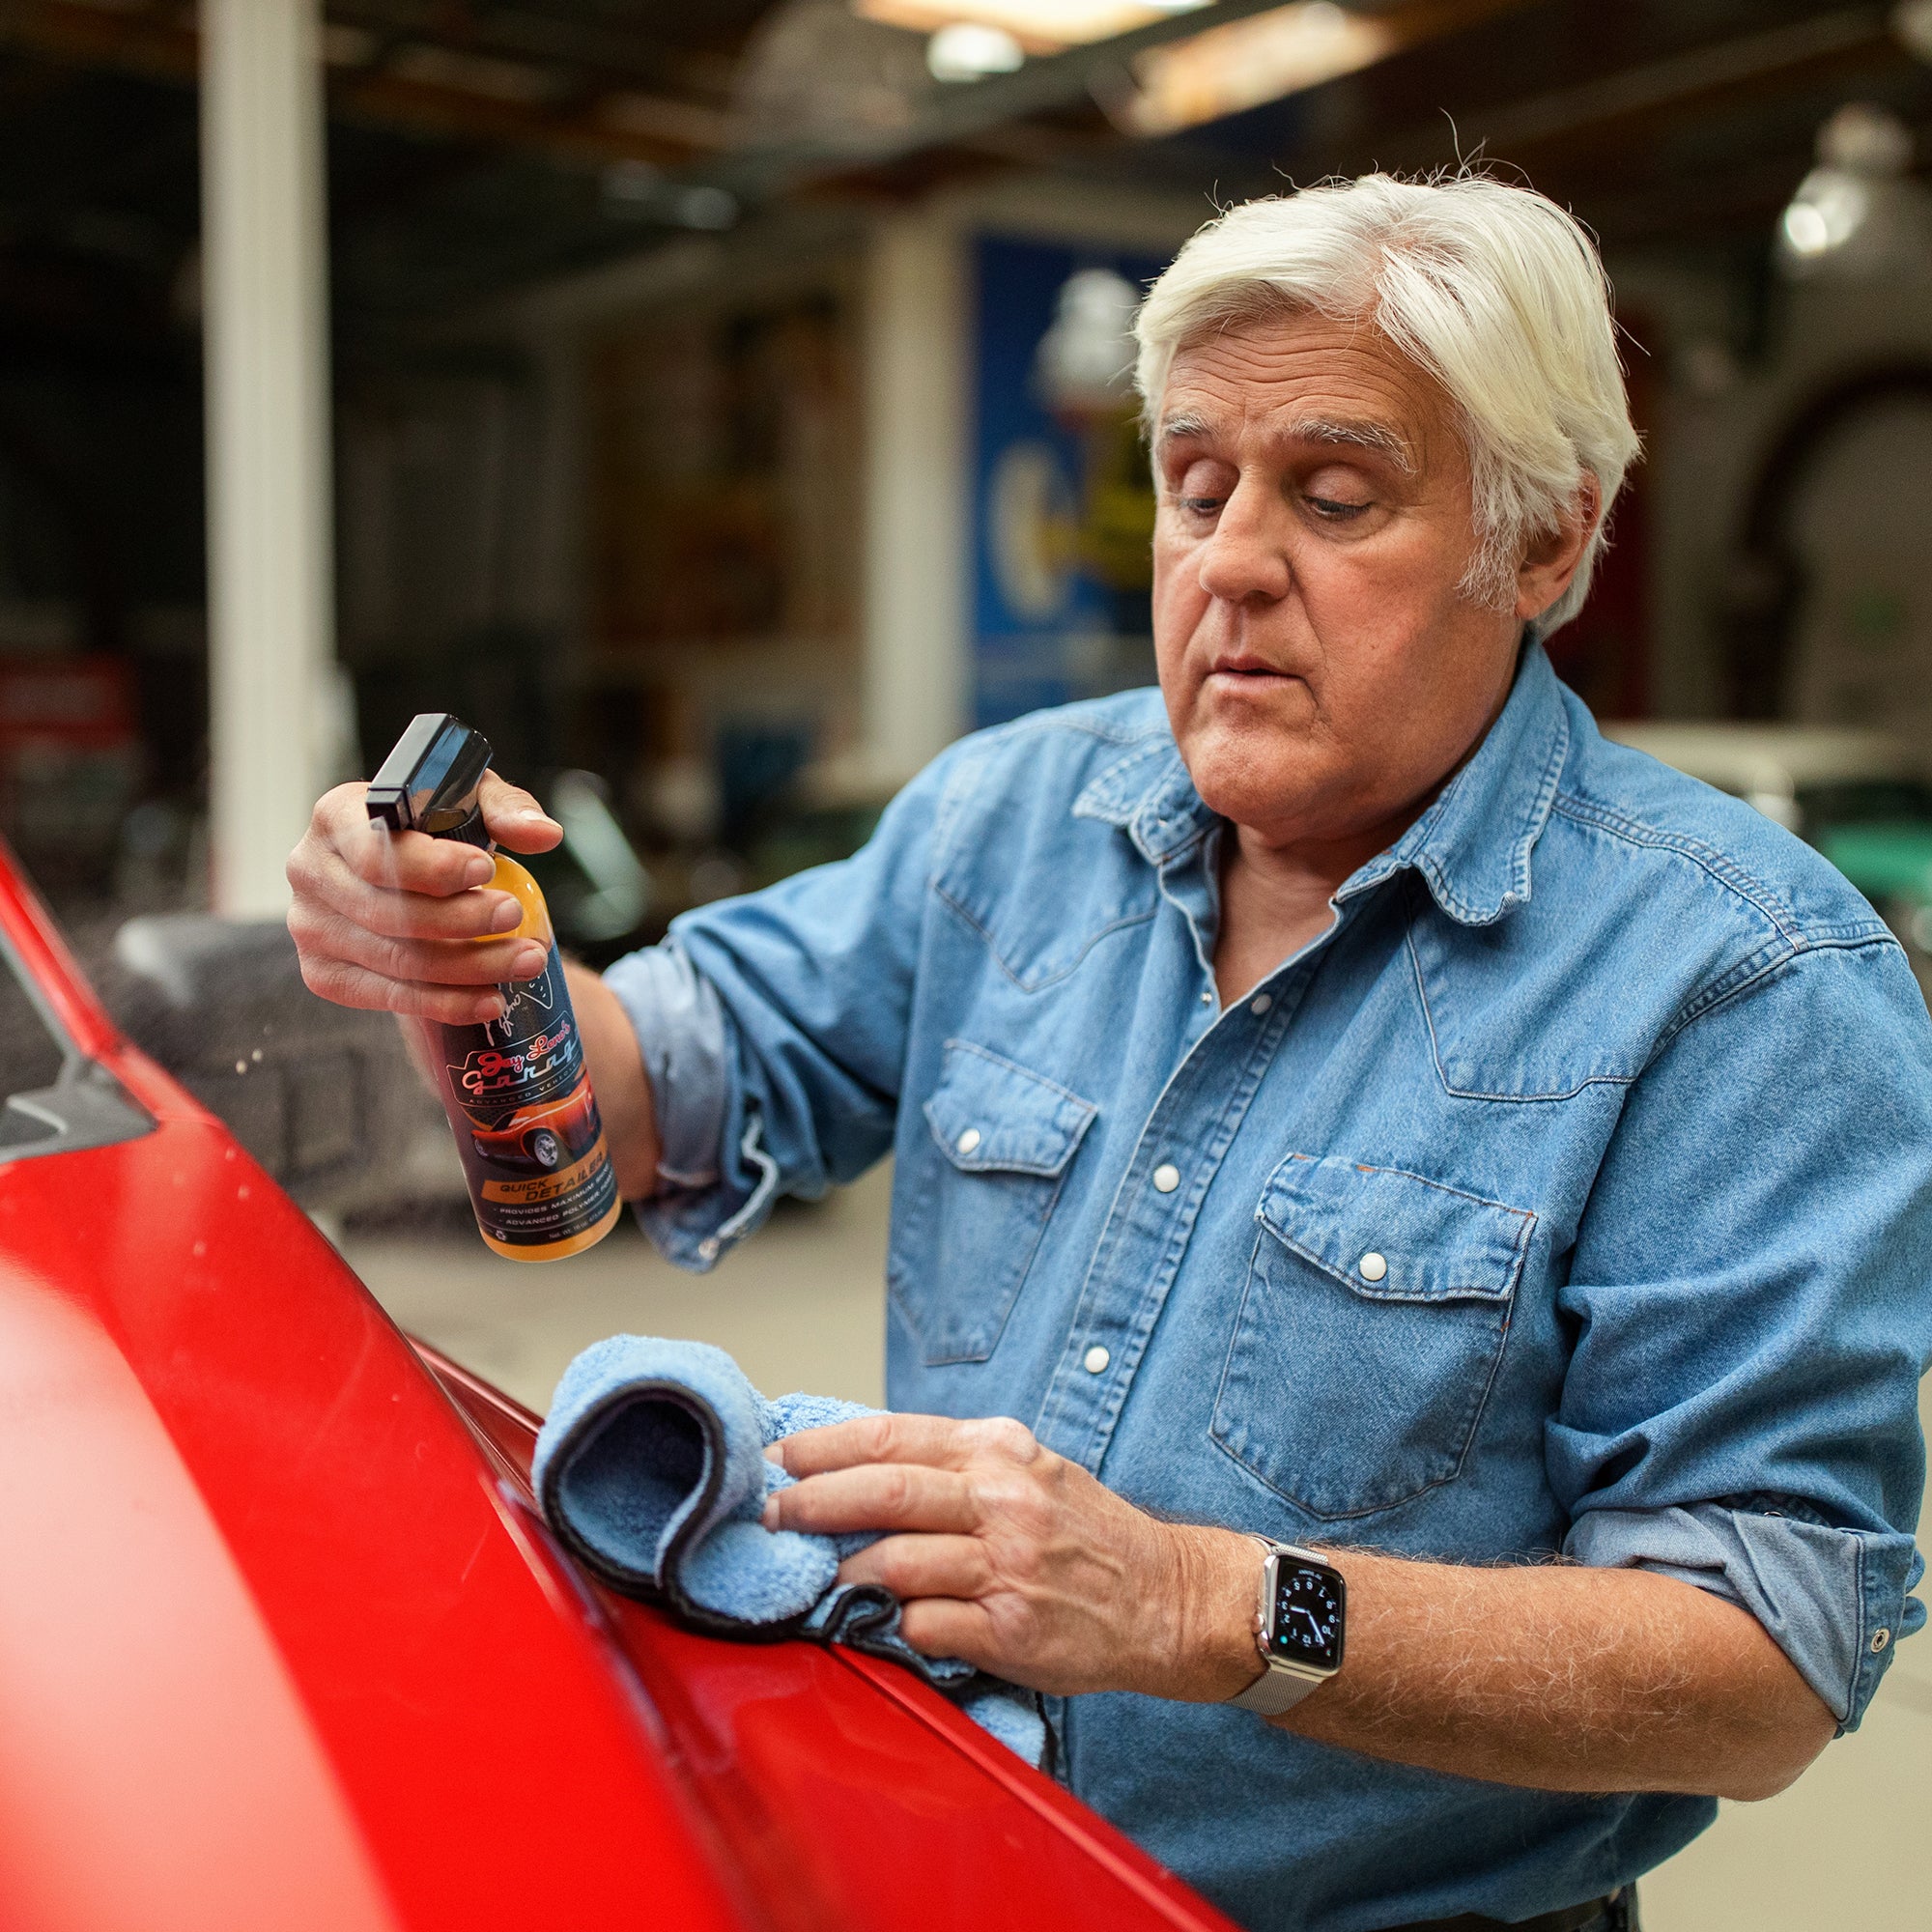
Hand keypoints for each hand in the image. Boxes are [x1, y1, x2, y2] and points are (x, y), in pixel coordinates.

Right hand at [286, 770, 562, 1024]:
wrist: (410, 880)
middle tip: (516, 917)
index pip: (375, 850)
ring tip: (526, 960)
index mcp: (336, 816)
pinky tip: (490, 1000)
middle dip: (462, 920)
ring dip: (469, 967)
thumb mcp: (471, 801)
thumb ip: (506, 809)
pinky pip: (388, 997)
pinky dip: (445, 1003)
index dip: (432, 866)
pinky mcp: (324, 974)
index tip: (486, 870)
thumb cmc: (438, 830)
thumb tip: (544, 835)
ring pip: (395, 960)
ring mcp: (310, 928)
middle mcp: (310, 871)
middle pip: (387, 911)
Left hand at [762, 1413, 1258, 1698]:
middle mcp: (1002, 1501)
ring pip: (895, 1561)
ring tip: (814, 1578)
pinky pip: (924, 1624)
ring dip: (842, 1572)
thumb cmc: (1084, 1533)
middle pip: (884, 1491)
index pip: (890, 1437)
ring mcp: (1007, 1567)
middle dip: (810, 1502)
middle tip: (766, 1514)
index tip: (777, 1458)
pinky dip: (891, 1622)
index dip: (824, 1448)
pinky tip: (878, 1622)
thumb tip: (857, 1463)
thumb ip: (954, 1463)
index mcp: (998, 1451)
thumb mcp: (1027, 1468)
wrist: (1167, 1597)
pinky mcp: (1011, 1631)